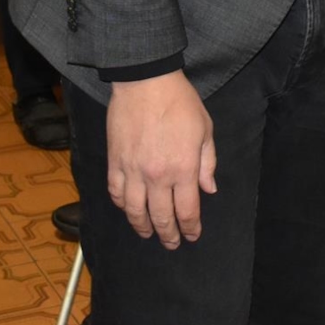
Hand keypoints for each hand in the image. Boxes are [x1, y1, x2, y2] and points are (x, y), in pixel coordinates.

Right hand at [105, 70, 216, 249]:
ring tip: (148, 233)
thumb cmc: (180, 102)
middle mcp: (157, 175)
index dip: (190, 228)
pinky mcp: (115, 161)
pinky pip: (116, 192)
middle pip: (161, 217)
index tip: (192, 236)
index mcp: (183, 169)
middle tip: (171, 243)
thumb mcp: (205, 129)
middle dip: (168, 234)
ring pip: (135, 211)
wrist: (145, 81)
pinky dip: (122, 205)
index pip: (187, 211)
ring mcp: (133, 170)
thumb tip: (209, 189)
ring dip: (142, 227)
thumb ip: (207, 163)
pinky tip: (128, 209)